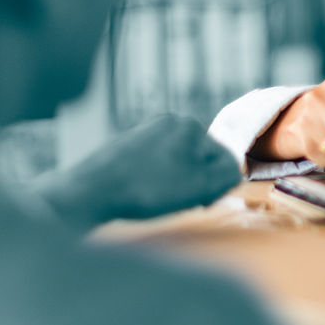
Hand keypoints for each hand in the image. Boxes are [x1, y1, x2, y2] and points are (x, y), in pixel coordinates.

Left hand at [36, 115, 240, 226]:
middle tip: (180, 201)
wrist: (90, 192)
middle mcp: (169, 123)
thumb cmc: (146, 190)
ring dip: (177, 185)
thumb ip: (228, 174)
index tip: (200, 200)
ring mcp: (146, 133)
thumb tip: (233, 170)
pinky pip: (156, 167)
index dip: (217, 185)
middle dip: (196, 183)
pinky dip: (156, 183)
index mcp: (190, 126)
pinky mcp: (128, 147)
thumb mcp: (200, 185)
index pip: (224, 159)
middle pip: (200, 160)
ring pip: (178, 165)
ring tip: (159, 199)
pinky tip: (143, 194)